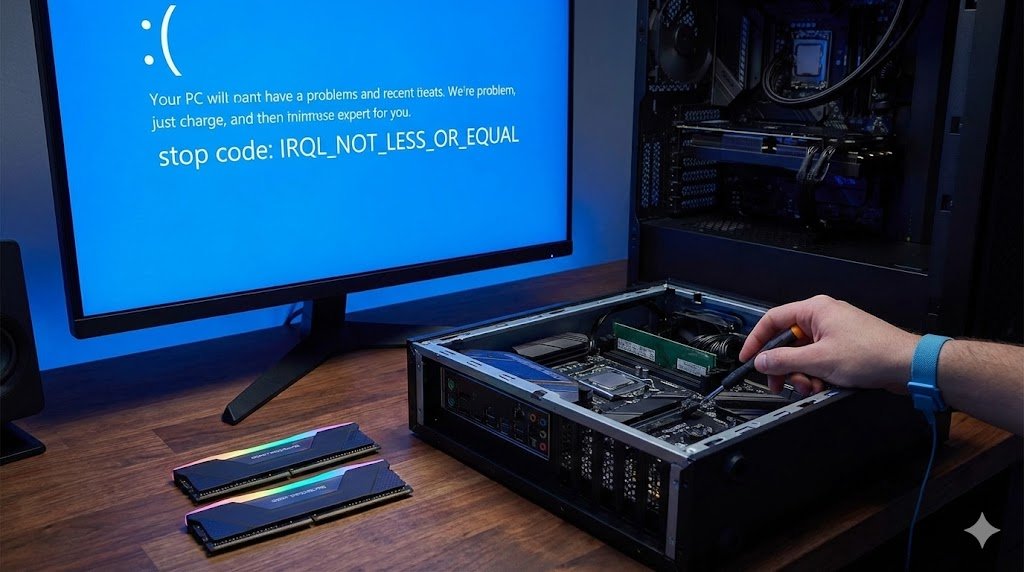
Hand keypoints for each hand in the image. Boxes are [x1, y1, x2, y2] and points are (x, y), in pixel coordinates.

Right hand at [738, 295, 919, 395]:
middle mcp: (824, 318)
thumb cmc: (872, 353)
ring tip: (811, 386)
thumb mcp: (818, 360)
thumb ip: (783, 360)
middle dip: (784, 366)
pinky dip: (817, 375)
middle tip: (779, 382)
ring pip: (803, 355)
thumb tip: (761, 360)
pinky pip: (819, 361)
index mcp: (815, 310)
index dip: (756, 340)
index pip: (773, 320)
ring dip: (802, 374)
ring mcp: (835, 333)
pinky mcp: (844, 348)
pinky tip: (825, 386)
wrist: (907, 365)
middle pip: (788, 341)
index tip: (749, 358)